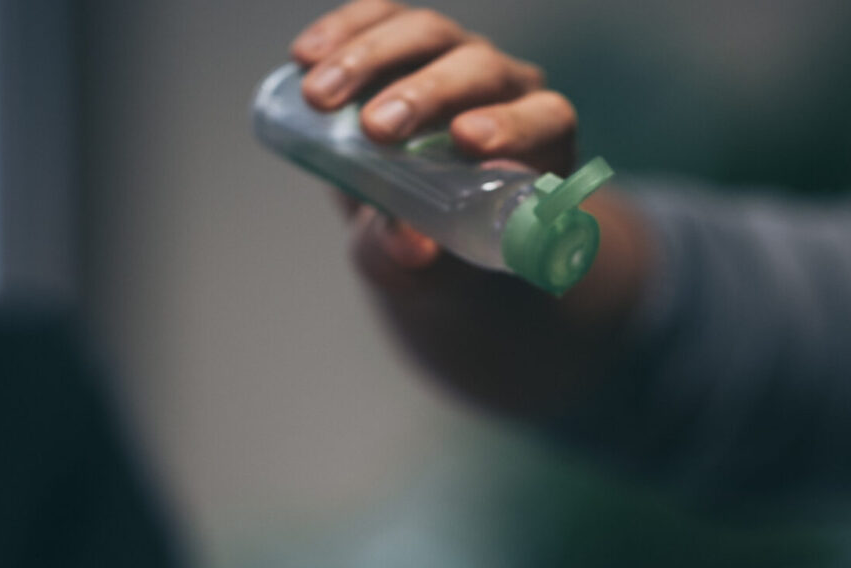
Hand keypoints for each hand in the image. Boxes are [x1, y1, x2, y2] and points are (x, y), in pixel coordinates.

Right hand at [288, 1, 577, 269]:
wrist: (415, 213)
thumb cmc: (440, 238)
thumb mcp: (425, 260)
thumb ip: (414, 250)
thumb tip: (410, 245)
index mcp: (538, 143)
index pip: (543, 119)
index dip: (511, 124)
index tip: (464, 140)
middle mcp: (506, 88)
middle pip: (479, 68)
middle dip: (426, 92)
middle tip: (376, 128)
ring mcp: (457, 55)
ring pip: (426, 34)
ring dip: (370, 58)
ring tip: (318, 97)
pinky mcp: (409, 40)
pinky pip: (381, 17)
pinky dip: (343, 31)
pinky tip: (307, 55)